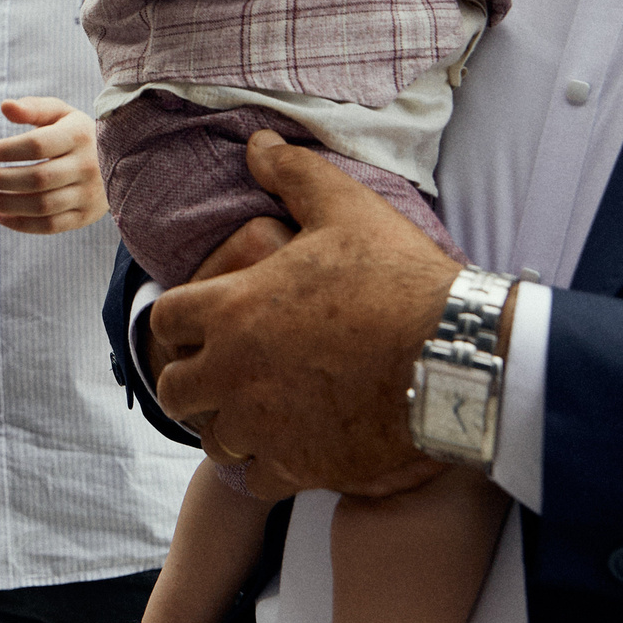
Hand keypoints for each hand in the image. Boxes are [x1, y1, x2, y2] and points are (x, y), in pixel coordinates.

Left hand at [0, 97, 107, 233]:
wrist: (123, 161)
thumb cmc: (77, 133)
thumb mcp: (61, 114)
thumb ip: (33, 108)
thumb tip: (4, 106)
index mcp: (78, 135)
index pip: (38, 145)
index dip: (9, 150)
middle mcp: (86, 166)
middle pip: (37, 179)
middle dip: (0, 180)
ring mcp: (88, 194)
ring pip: (42, 205)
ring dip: (5, 204)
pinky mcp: (86, 215)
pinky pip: (51, 226)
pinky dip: (22, 224)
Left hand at [151, 132, 453, 500]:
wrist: (458, 359)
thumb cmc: (398, 279)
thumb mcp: (345, 209)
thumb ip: (294, 174)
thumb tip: (257, 146)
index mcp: (232, 310)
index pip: (164, 320)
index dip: (180, 320)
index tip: (202, 322)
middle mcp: (234, 372)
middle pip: (176, 389)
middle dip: (193, 378)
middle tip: (223, 371)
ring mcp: (265, 424)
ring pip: (213, 438)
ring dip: (226, 423)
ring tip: (255, 410)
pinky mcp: (302, 466)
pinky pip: (256, 476)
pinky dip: (265, 463)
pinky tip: (289, 445)